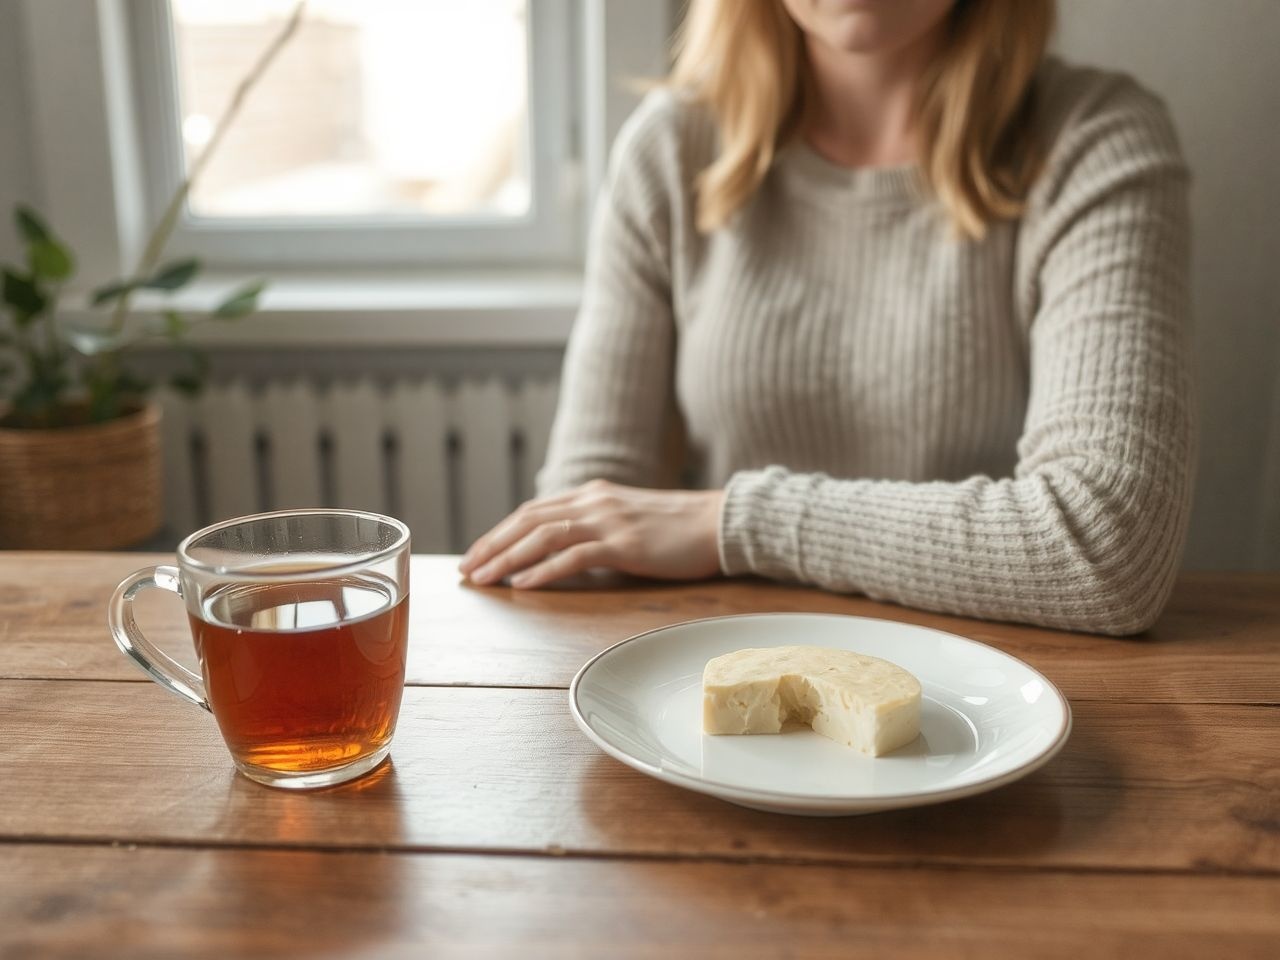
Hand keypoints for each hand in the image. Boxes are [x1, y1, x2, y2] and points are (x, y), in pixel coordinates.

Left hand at [459, 479, 724, 588]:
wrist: (720, 522)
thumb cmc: (678, 529)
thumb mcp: (628, 520)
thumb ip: (597, 529)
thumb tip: (564, 552)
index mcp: (592, 495)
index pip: (533, 511)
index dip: (500, 532)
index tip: (477, 554)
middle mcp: (593, 501)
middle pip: (528, 519)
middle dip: (491, 545)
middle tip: (465, 570)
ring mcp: (608, 521)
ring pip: (543, 536)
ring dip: (507, 558)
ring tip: (484, 579)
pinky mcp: (624, 543)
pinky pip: (573, 556)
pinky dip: (543, 570)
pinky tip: (522, 585)